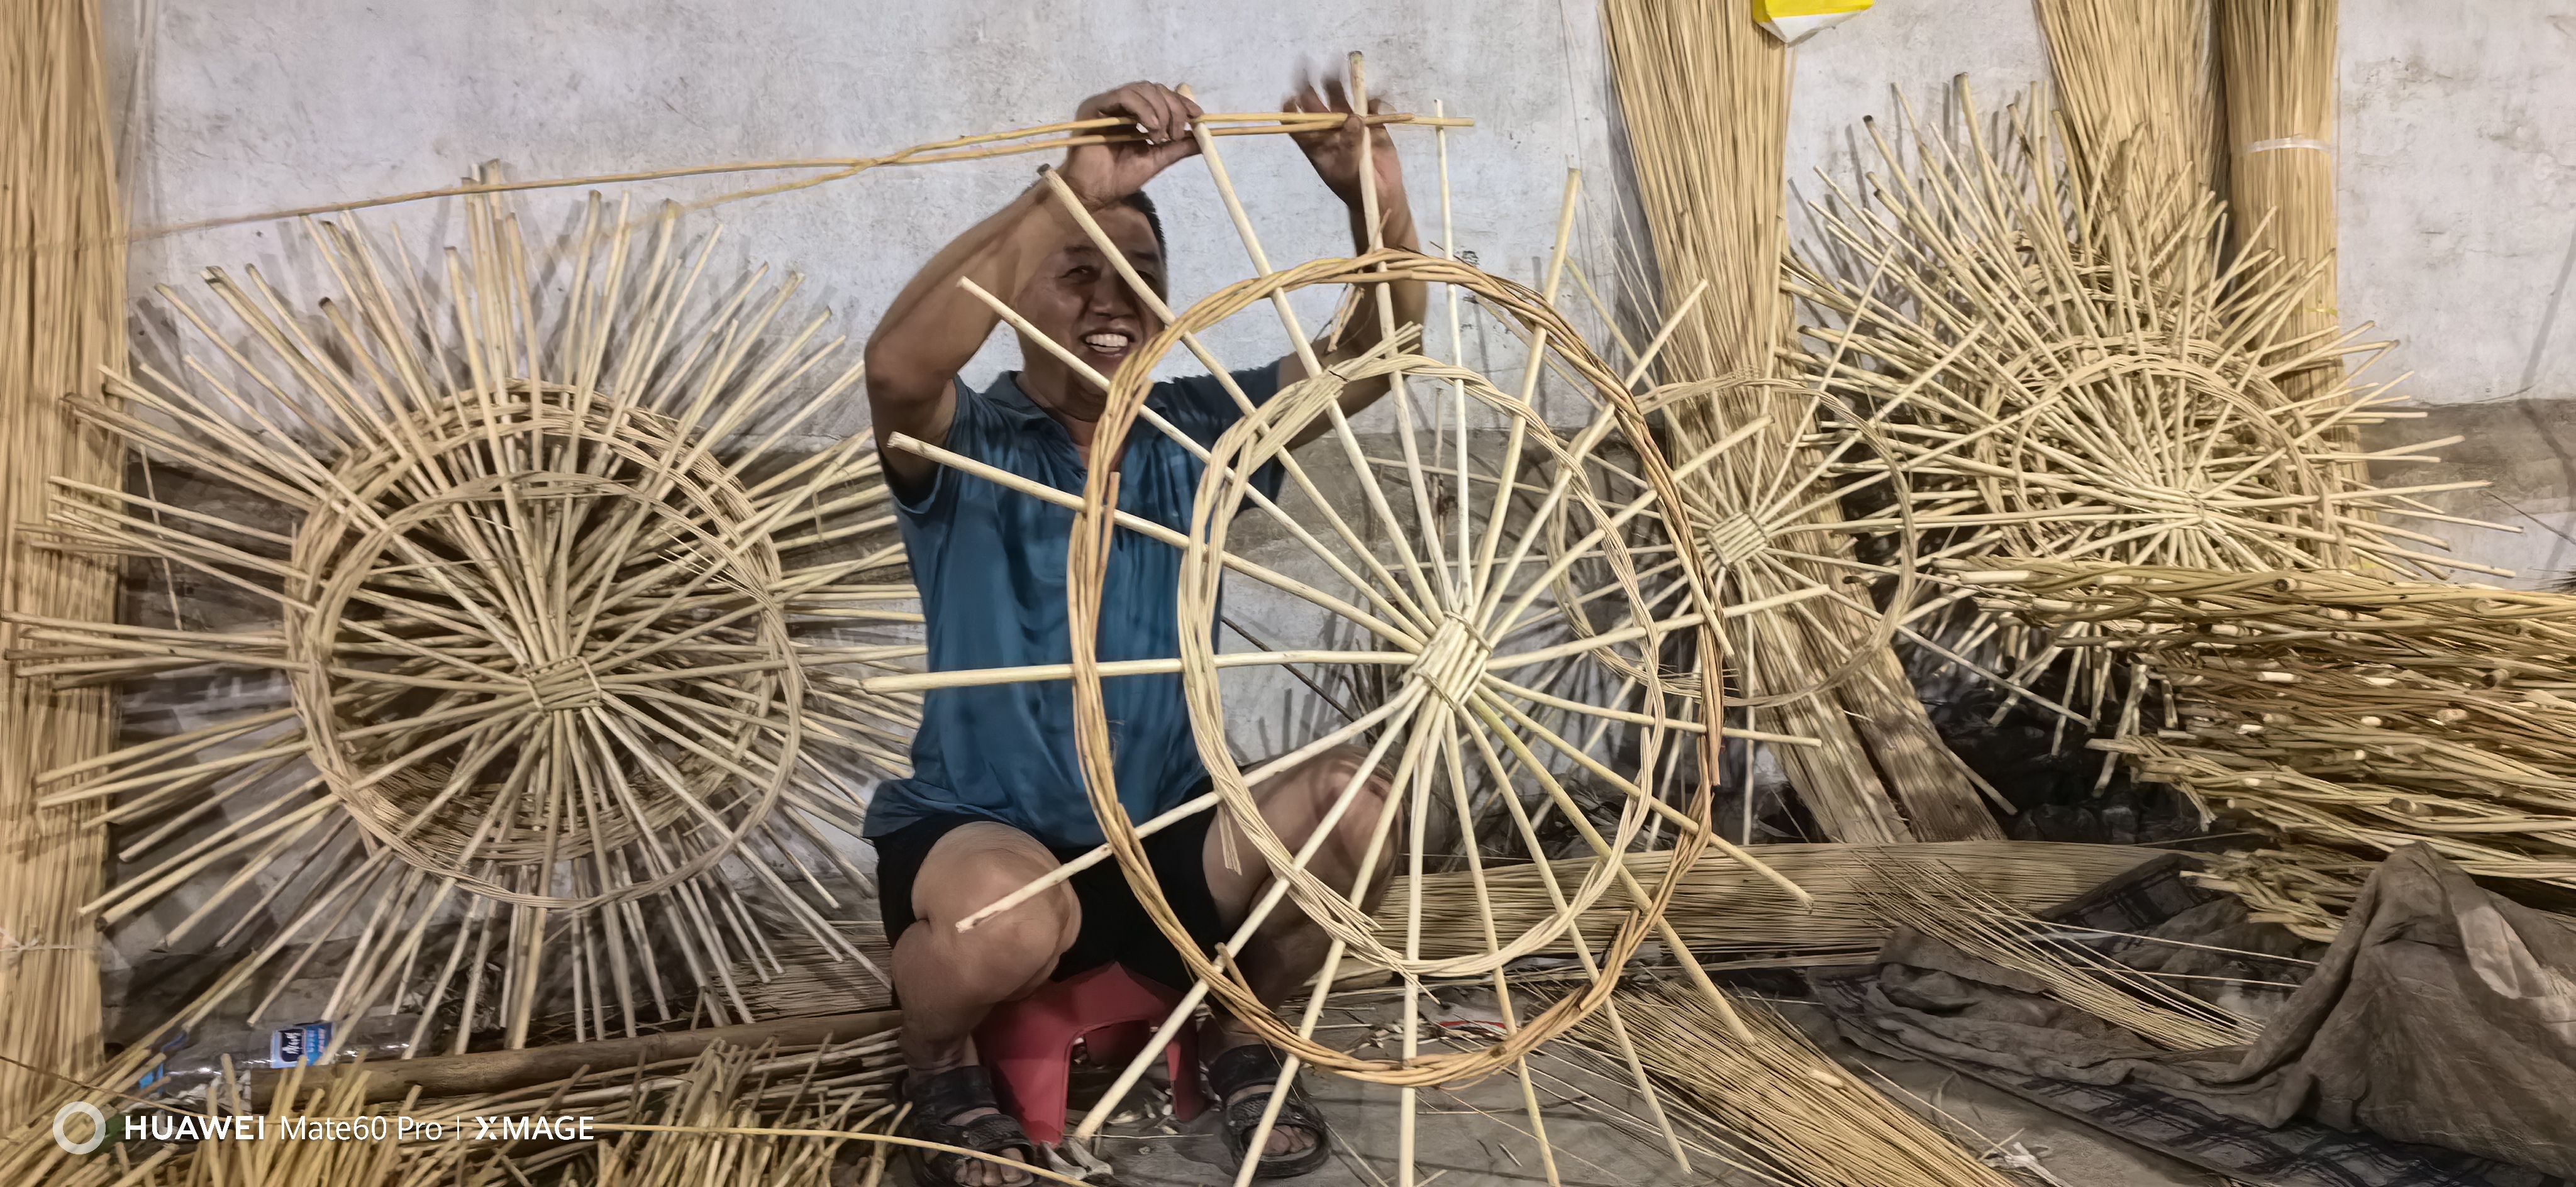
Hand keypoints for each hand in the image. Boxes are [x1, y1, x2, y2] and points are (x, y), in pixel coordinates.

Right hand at [1059, 81, 1201, 205]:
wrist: (1096, 192)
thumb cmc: (1121, 177)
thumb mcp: (1157, 159)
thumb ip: (1178, 147)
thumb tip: (1203, 139)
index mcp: (1135, 114)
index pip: (1162, 96)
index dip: (1181, 102)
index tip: (1198, 116)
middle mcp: (1122, 105)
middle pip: (1154, 89)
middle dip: (1173, 108)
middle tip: (1176, 133)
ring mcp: (1108, 104)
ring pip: (1141, 89)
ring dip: (1159, 110)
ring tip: (1160, 136)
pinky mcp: (1096, 107)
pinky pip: (1123, 97)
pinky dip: (1143, 109)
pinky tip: (1151, 127)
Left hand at [1286, 67, 1403, 212]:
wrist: (1382, 195)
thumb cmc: (1356, 187)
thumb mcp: (1348, 171)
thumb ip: (1349, 146)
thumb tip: (1354, 118)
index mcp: (1315, 142)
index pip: (1296, 121)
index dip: (1291, 108)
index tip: (1292, 96)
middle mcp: (1329, 128)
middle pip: (1316, 100)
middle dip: (1312, 82)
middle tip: (1313, 66)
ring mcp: (1350, 124)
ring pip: (1341, 96)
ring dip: (1341, 81)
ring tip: (1346, 63)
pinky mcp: (1372, 124)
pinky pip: (1371, 106)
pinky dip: (1375, 100)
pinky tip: (1378, 101)